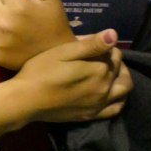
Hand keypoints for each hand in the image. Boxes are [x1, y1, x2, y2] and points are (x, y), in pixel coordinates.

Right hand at [16, 30, 132, 122]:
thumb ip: (91, 44)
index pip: (114, 53)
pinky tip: (110, 93)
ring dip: (122, 78)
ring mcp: (99, 104)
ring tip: (109, 72)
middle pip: (120, 71)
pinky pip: (115, 109)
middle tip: (102, 55)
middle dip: (116, 61)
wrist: (27, 100)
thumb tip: (114, 34)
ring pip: (123, 90)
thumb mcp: (64, 52)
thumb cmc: (42, 70)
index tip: (91, 43)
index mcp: (99, 70)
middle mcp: (104, 88)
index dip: (105, 45)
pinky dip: (119, 99)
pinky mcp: (92, 116)